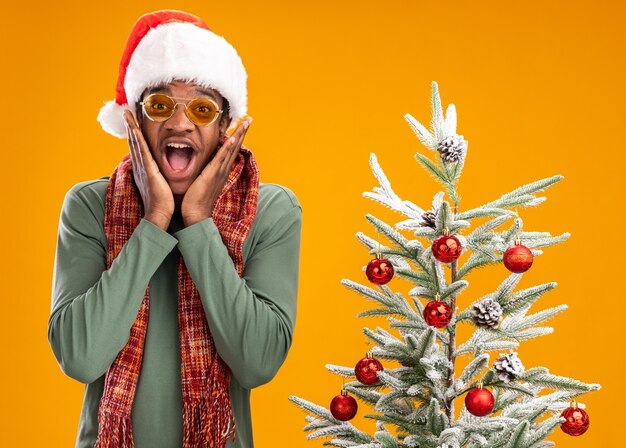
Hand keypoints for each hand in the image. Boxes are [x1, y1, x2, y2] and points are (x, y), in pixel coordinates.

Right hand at [123, 110, 174, 229]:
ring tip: (126, 114)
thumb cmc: (163, 203)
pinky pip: (141, 150)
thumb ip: (161, 177)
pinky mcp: (147, 169)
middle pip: (134, 142)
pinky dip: (136, 138)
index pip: (139, 148)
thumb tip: (163, 174)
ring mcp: (143, 167)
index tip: (133, 122)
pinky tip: (134, 128)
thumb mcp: (161, 185)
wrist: (159, 215)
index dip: (135, 135)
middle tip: (126, 112)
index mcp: (145, 169)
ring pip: (136, 142)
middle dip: (130, 127)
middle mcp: (141, 166)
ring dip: (131, 127)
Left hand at [181, 117, 251, 226]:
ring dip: (240, 134)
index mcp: (220, 171)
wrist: (196, 215)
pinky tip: (234, 137)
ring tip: (246, 122)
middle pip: (236, 147)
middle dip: (243, 132)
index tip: (241, 126)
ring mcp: (219, 171)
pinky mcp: (213, 174)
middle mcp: (223, 170)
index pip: (230, 151)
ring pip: (232, 149)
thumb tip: (201, 166)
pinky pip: (222, 157)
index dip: (237, 138)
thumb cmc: (195, 201)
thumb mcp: (201, 182)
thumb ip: (203, 173)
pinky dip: (229, 146)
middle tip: (250, 119)